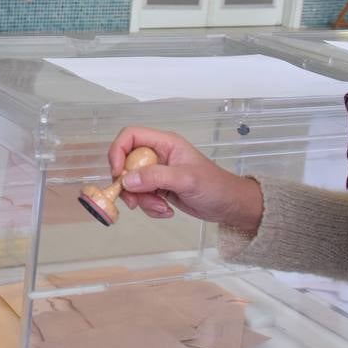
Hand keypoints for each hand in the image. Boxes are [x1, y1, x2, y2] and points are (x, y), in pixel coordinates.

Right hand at [107, 126, 263, 232]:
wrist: (229, 206)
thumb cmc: (214, 186)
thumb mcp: (186, 180)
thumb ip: (155, 177)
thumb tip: (127, 180)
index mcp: (164, 143)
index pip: (130, 136)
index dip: (118, 151)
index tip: (118, 174)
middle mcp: (157, 155)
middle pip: (126, 163)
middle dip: (129, 185)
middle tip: (135, 202)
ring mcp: (157, 172)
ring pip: (132, 183)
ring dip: (141, 200)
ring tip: (161, 208)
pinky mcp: (158, 188)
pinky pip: (141, 196)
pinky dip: (149, 207)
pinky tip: (166, 211)